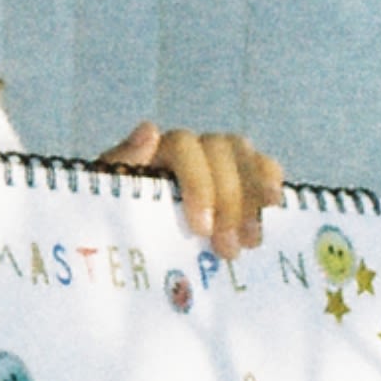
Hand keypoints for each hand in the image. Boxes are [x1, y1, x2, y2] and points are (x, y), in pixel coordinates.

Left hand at [104, 123, 281, 255]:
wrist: (122, 248)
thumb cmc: (112, 221)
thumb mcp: (106, 199)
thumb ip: (122, 164)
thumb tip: (149, 130)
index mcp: (154, 147)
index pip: (185, 146)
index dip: (198, 183)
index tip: (201, 229)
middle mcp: (188, 147)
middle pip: (220, 152)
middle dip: (229, 201)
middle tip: (229, 250)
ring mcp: (215, 160)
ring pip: (244, 156)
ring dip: (253, 195)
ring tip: (252, 240)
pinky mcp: (237, 179)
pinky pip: (260, 166)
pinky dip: (268, 180)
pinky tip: (273, 206)